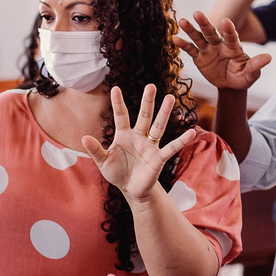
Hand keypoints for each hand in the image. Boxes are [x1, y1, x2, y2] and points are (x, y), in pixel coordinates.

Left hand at [81, 86, 197, 201]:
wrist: (131, 190)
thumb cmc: (117, 173)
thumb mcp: (103, 162)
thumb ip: (95, 150)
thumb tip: (84, 137)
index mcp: (124, 135)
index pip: (121, 116)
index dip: (118, 103)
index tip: (115, 88)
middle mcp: (139, 137)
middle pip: (144, 116)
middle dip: (147, 102)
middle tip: (151, 85)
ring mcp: (150, 146)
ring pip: (158, 126)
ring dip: (164, 113)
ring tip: (170, 98)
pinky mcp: (158, 158)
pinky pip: (171, 148)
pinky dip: (181, 141)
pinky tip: (192, 132)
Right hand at [175, 12, 270, 90]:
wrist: (231, 84)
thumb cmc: (243, 77)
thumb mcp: (251, 74)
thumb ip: (256, 65)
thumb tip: (268, 58)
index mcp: (233, 48)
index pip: (231, 37)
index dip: (228, 29)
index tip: (226, 21)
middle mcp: (220, 45)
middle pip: (211, 32)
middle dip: (205, 23)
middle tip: (197, 13)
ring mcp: (209, 50)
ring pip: (199, 38)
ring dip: (191, 30)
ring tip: (182, 21)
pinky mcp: (199, 57)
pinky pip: (191, 50)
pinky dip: (183, 45)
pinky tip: (175, 39)